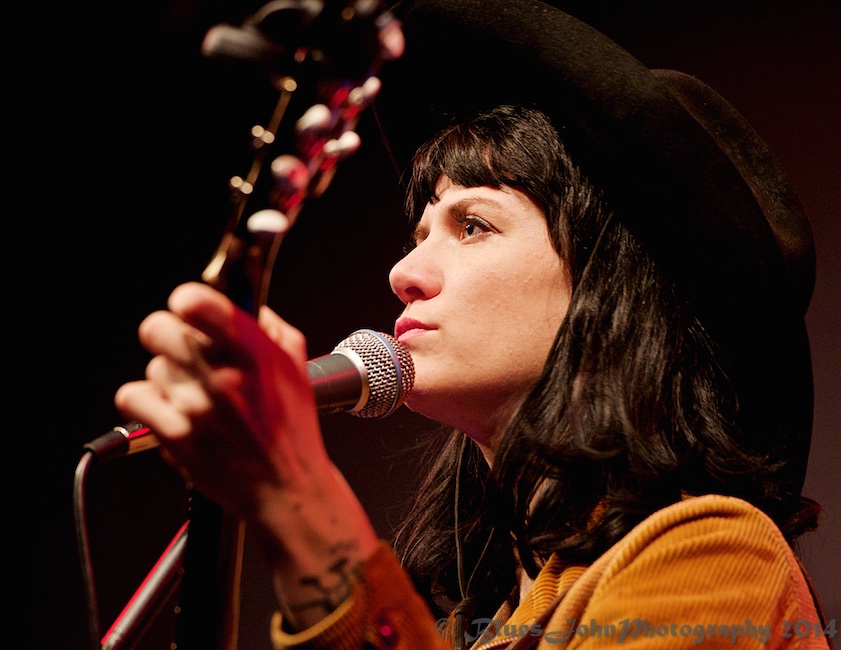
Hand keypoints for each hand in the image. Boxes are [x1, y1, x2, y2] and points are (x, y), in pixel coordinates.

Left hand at [114, 281, 325, 517]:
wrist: (285, 488)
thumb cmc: (292, 429)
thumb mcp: (296, 368)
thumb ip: (272, 329)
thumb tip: (250, 308)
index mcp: (255, 354)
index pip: (199, 304)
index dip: (187, 300)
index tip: (189, 306)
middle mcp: (223, 377)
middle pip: (158, 328)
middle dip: (168, 334)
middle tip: (182, 348)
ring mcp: (196, 408)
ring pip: (152, 366)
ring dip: (168, 376)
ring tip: (195, 394)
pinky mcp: (174, 436)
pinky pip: (133, 396)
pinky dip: (146, 401)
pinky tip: (171, 409)